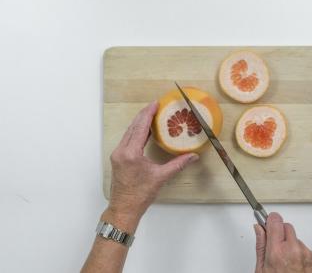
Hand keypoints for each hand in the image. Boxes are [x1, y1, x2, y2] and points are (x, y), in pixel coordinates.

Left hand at [107, 101, 198, 221]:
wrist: (124, 208)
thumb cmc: (140, 195)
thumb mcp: (161, 177)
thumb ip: (178, 164)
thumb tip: (193, 156)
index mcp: (131, 153)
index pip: (140, 127)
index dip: (148, 114)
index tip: (156, 104)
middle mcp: (122, 151)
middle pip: (133, 127)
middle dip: (144, 115)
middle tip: (156, 106)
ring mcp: (118, 154)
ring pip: (129, 132)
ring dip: (139, 123)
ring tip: (151, 115)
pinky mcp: (117, 158)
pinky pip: (127, 139)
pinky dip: (136, 132)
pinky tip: (144, 131)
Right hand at [254, 213, 311, 272]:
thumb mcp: (262, 270)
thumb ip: (261, 246)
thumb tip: (258, 230)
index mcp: (277, 252)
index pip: (275, 221)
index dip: (270, 220)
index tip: (267, 222)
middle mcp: (293, 249)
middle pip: (286, 226)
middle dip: (280, 233)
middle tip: (275, 246)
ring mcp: (306, 253)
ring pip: (296, 238)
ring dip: (291, 245)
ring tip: (286, 262)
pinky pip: (305, 248)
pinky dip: (301, 254)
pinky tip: (295, 266)